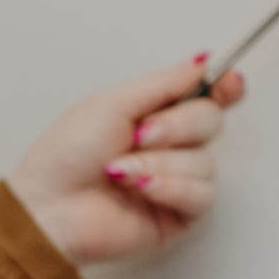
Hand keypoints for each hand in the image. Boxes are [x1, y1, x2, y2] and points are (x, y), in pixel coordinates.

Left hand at [5, 56, 247, 267]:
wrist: (49, 207)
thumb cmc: (66, 157)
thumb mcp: (113, 104)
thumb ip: (164, 83)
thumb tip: (202, 63)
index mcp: (152, 116)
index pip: (204, 97)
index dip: (224, 88)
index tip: (229, 82)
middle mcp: (168, 147)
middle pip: (211, 121)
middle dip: (177, 125)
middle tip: (140, 134)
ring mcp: (174, 181)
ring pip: (206, 161)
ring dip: (159, 163)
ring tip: (120, 171)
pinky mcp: (178, 215)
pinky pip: (201, 195)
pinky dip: (169, 188)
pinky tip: (139, 190)